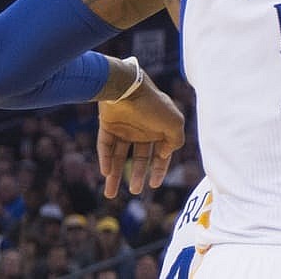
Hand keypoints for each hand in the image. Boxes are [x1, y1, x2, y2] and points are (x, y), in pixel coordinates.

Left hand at [97, 69, 184, 197]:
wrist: (127, 87)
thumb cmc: (153, 105)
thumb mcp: (174, 123)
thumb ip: (176, 140)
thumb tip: (166, 153)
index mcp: (159, 128)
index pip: (160, 153)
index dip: (159, 169)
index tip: (154, 185)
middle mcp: (141, 130)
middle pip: (139, 158)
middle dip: (137, 175)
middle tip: (135, 191)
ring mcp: (123, 128)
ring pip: (118, 156)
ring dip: (115, 175)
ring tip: (110, 194)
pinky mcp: (107, 125)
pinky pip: (105, 146)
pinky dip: (104, 159)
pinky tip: (105, 172)